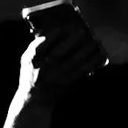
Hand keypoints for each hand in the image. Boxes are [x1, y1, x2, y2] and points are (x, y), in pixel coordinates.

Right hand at [4, 13, 102, 127]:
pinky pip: (84, 71)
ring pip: (74, 61)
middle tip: (82, 30)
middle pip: (59, 53)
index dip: (51, 37)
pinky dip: (93, 62)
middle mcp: (46, 69)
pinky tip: (101, 54)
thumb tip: (53, 29)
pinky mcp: (70, 82)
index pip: (40, 46)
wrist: (35, 99)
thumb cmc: (32, 73)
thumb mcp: (26, 59)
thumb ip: (36, 45)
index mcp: (33, 60)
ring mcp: (59, 76)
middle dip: (71, 41)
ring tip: (96, 40)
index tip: (61, 28)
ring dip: (87, 50)